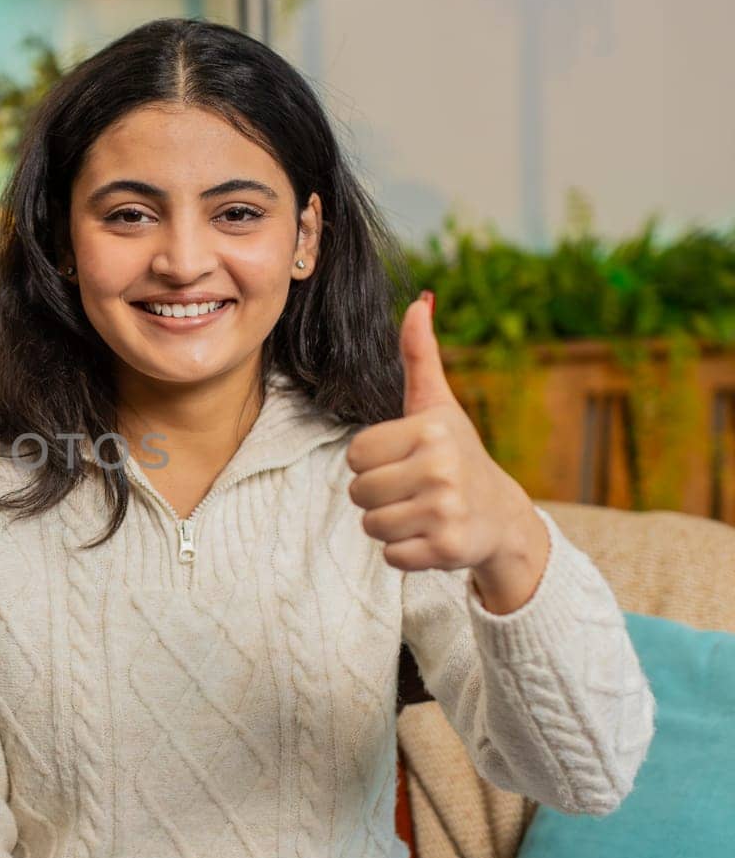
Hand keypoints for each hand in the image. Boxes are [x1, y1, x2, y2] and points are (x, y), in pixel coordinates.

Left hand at [346, 294, 549, 611]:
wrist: (501, 516)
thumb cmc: (457, 454)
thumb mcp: (437, 405)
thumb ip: (419, 356)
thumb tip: (419, 301)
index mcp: (430, 431)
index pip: (356, 454)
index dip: (373, 461)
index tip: (404, 460)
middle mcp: (441, 469)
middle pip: (358, 492)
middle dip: (378, 495)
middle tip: (412, 490)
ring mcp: (446, 511)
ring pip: (370, 525)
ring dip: (389, 523)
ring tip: (420, 511)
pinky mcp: (447, 548)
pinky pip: (390, 555)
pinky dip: (404, 551)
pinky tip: (430, 536)